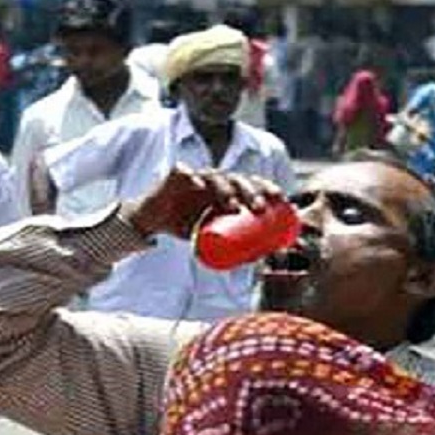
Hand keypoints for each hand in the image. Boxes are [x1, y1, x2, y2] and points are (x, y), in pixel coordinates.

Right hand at [127, 165, 285, 238]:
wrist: (152, 220)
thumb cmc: (184, 225)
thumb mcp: (209, 236)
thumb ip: (230, 247)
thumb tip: (258, 261)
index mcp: (226, 188)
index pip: (251, 183)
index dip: (267, 187)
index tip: (281, 200)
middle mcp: (214, 179)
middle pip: (237, 179)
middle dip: (252, 192)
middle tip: (259, 210)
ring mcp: (196, 175)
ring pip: (215, 177)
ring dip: (227, 189)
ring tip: (234, 206)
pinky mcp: (176, 176)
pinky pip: (185, 173)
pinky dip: (193, 177)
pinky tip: (200, 185)